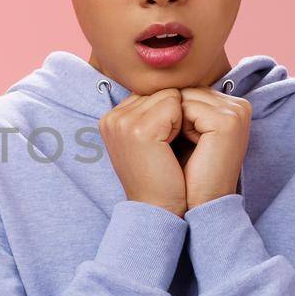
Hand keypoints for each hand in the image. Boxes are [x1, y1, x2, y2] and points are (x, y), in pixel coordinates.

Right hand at [100, 88, 187, 218]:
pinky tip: (172, 148)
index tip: (167, 141)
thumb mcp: (152, 140)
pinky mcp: (138, 129)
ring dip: (180, 119)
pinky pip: (174, 104)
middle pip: (160, 90)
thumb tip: (176, 86)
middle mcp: (112, 118)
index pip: (151, 92)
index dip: (169, 113)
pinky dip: (183, 124)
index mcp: (112, 119)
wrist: (160, 210)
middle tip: (170, 147)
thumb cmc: (163, 178)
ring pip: (169, 94)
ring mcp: (122, 122)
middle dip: (175, 114)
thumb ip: (154, 112)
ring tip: (169, 148)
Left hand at [178, 87, 251, 207]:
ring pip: (182, 96)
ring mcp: (236, 112)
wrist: (192, 205)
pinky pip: (185, 107)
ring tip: (181, 147)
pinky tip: (186, 147)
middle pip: (184, 89)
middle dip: (168, 114)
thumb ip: (179, 104)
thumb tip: (156, 79)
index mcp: (230, 106)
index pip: (187, 89)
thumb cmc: (182, 173)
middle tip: (173, 145)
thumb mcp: (182, 132)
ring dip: (170, 121)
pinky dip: (176, 127)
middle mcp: (238, 105)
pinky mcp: (228, 122)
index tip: (169, 139)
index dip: (169, 112)